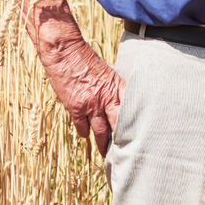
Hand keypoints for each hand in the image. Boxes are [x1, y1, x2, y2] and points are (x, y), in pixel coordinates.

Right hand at [41, 37, 125, 154]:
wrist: (64, 51)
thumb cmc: (84, 58)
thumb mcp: (106, 70)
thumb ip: (114, 85)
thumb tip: (121, 96)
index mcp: (118, 86)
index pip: (132, 109)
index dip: (136, 123)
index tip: (140, 134)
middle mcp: (107, 97)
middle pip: (119, 126)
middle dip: (122, 140)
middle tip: (126, 151)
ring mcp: (91, 104)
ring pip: (101, 132)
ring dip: (104, 144)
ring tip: (107, 153)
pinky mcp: (75, 108)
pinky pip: (83, 128)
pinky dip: (85, 133)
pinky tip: (87, 135)